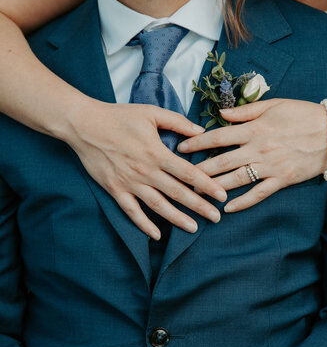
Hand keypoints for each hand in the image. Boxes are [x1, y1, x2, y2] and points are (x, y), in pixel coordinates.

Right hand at [64, 99, 226, 238]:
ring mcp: (129, 183)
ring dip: (177, 219)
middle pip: (178, 193)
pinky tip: (155, 235)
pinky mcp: (114, 189)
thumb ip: (178, 122)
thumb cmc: (119, 116)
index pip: (189, 174)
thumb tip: (201, 132)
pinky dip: (143, 224)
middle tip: (216, 218)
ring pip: (158, 206)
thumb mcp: (151, 112)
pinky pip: (131, 211)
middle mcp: (146, 172)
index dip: (208, 186)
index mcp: (157, 153)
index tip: (222, 196)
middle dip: (200, 207)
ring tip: (193, 228)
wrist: (84, 124)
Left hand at [178, 99, 326, 212]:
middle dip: (197, 170)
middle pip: (221, 161)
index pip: (218, 137)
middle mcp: (258, 148)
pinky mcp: (282, 180)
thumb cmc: (303, 114)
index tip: (181, 148)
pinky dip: (243, 202)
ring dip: (214, 188)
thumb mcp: (274, 105)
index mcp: (254, 128)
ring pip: (236, 180)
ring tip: (196, 194)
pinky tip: (227, 209)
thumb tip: (221, 114)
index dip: (197, 143)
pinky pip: (259, 194)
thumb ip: (245, 110)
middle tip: (179, 177)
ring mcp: (270, 166)